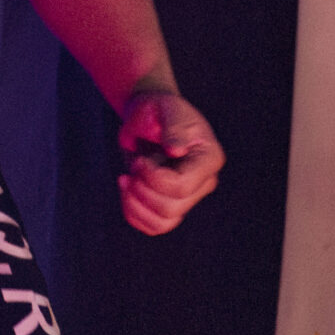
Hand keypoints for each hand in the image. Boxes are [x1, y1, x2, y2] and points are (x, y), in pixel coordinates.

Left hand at [116, 90, 223, 235]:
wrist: (147, 119)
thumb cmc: (158, 110)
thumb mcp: (166, 109)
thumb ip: (174, 127)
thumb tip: (177, 150)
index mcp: (208, 159)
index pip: (182, 186)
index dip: (153, 178)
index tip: (140, 160)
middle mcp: (203, 182)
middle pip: (171, 208)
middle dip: (142, 191)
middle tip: (133, 167)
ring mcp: (187, 197)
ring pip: (163, 223)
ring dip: (135, 205)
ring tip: (125, 180)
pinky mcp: (170, 205)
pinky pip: (153, 226)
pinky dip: (134, 214)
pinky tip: (126, 190)